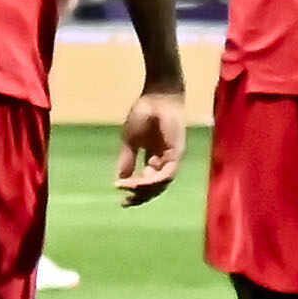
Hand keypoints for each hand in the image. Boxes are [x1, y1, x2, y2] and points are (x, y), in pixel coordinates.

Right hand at [115, 80, 188, 204]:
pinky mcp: (177, 153)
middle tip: (125, 203)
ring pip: (161, 184)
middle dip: (140, 196)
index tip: (120, 199)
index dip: (135, 192)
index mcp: (155, 158)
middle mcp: (165, 160)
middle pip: (156, 187)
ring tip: (128, 189)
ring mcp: (173, 157)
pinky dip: (152, 181)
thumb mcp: (130, 141)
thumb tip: (120, 180)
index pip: (148, 182)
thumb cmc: (144, 113)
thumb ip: (127, 160)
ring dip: (144, 189)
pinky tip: (138, 182)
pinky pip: (166, 174)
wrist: (156, 95)